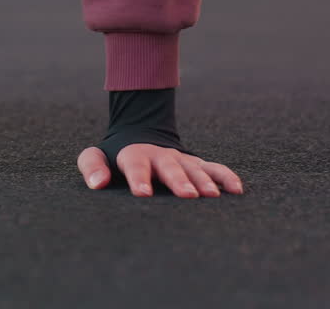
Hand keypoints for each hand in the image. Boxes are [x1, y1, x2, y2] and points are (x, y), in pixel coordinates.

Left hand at [77, 144, 242, 197]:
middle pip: (170, 167)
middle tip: (187, 195)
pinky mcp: (197, 165)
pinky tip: (237, 190)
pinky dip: (227, 177)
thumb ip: (92, 165)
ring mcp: (181, 160)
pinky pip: (215, 169)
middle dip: (178, 180)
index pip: (135, 165)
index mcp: (134, 155)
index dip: (139, 178)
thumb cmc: (116, 155)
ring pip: (195, 169)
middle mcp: (161, 156)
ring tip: (211, 196)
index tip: (142, 193)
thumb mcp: (97, 155)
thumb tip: (97, 183)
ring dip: (204, 181)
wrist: (139, 133)